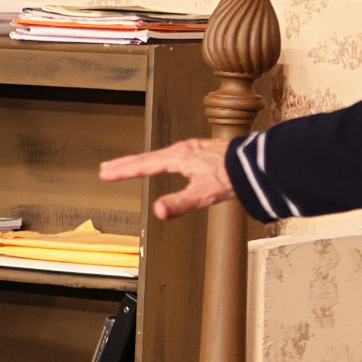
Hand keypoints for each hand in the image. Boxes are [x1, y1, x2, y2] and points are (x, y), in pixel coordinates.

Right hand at [96, 135, 232, 220]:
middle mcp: (182, 150)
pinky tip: (163, 162)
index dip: (123, 170)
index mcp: (177, 158)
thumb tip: (159, 212)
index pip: (143, 165)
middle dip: (125, 164)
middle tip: (106, 168)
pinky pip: (170, 155)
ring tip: (128, 165)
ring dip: (140, 161)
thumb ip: (180, 203)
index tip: (105, 173)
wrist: (255, 163)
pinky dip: (158, 159)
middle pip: (147, 158)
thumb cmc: (232, 177)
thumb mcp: (203, 194)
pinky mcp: (200, 152)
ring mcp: (191, 149)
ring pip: (158, 155)